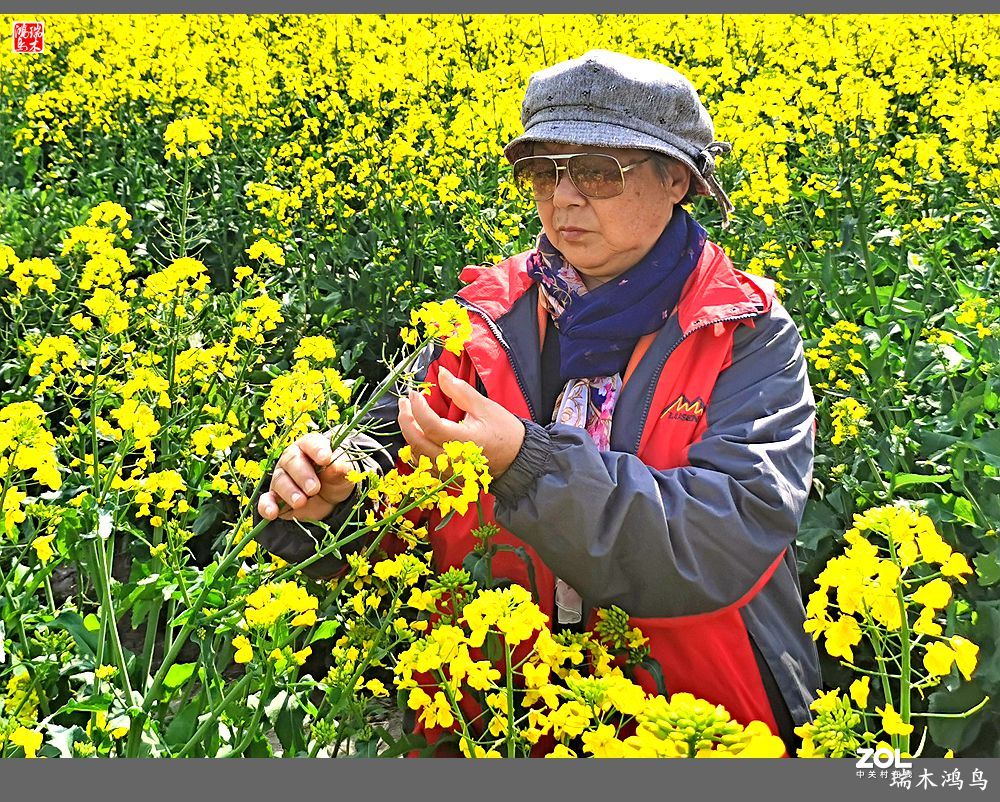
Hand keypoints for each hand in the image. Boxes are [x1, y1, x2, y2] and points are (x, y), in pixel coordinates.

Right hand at [257, 432, 356, 521]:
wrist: (330, 499)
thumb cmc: (335, 478)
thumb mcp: (343, 473)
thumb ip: (340, 468)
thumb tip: (336, 465)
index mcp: (309, 447)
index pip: (311, 444)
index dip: (317, 450)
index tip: (325, 459)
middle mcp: (291, 459)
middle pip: (292, 462)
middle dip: (303, 475)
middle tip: (314, 489)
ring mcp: (281, 478)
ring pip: (280, 481)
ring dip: (290, 492)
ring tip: (301, 502)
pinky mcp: (275, 497)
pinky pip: (266, 500)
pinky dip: (267, 506)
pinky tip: (272, 513)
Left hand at [398, 366, 525, 476]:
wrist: (519, 459)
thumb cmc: (506, 432)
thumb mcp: (485, 407)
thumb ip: (460, 391)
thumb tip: (442, 374)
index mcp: (464, 442)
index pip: (431, 425)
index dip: (418, 408)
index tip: (415, 393)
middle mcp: (453, 460)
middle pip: (417, 442)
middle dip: (406, 420)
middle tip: (405, 401)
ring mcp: (449, 470)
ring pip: (417, 454)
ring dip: (409, 433)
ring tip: (409, 414)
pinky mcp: (448, 475)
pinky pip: (424, 463)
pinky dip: (416, 447)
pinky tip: (417, 433)